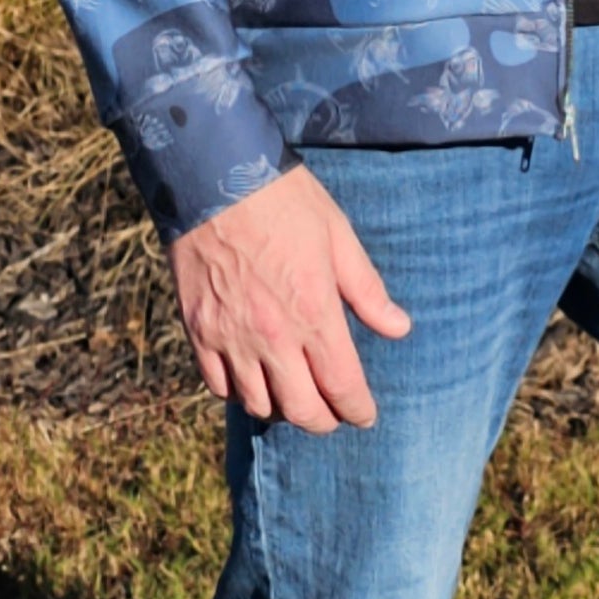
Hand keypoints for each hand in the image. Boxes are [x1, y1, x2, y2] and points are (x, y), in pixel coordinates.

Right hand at [170, 165, 413, 431]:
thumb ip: (367, 290)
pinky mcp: (198, 330)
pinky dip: (238, 392)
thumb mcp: (338, 237)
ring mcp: (231, 336)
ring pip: (258, 404)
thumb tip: (399, 328)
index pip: (342, 386)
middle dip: (323, 421)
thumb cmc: (283, 200)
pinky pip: (217, 384)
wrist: (213, 177)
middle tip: (332, 415)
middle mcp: (272, 335)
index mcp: (314, 312)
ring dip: (281, 409)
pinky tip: (252, 379)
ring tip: (293, 396)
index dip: (358, 409)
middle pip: (301, 409)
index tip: (365, 415)